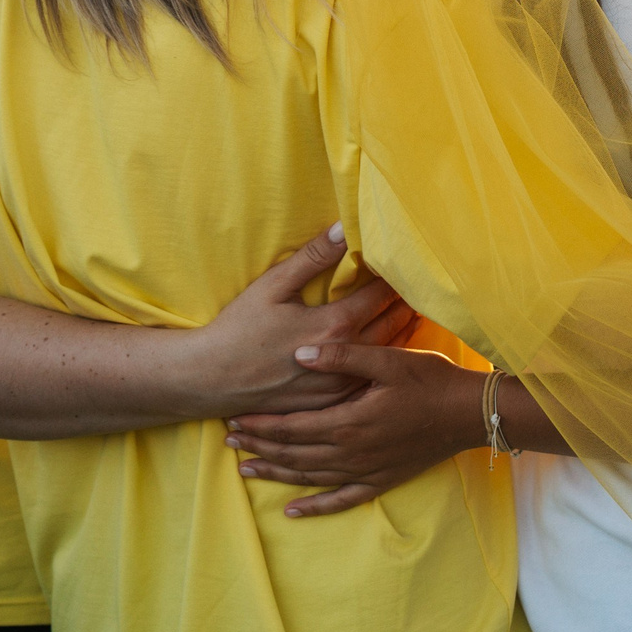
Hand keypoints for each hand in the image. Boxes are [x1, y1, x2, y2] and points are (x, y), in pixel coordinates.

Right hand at [182, 225, 418, 418]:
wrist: (209, 380)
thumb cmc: (238, 330)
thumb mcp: (272, 286)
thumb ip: (313, 257)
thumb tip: (344, 228)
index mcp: (335, 325)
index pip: (383, 295)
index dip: (398, 278)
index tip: (411, 264)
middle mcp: (346, 358)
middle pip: (392, 326)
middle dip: (408, 304)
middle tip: (422, 288)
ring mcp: (340, 386)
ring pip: (386, 356)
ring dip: (402, 332)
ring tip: (414, 314)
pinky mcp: (331, 403)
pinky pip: (368, 380)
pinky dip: (383, 362)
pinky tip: (388, 352)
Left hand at [224, 344, 478, 517]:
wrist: (470, 413)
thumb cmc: (431, 380)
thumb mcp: (388, 359)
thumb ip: (344, 357)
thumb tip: (300, 353)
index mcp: (349, 422)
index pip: (292, 428)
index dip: (262, 426)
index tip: (235, 420)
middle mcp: (351, 452)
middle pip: (294, 454)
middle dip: (260, 448)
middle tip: (229, 443)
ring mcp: (365, 470)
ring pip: (309, 477)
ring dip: (276, 474)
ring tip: (247, 471)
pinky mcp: (380, 480)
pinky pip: (340, 500)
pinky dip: (314, 507)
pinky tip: (292, 511)